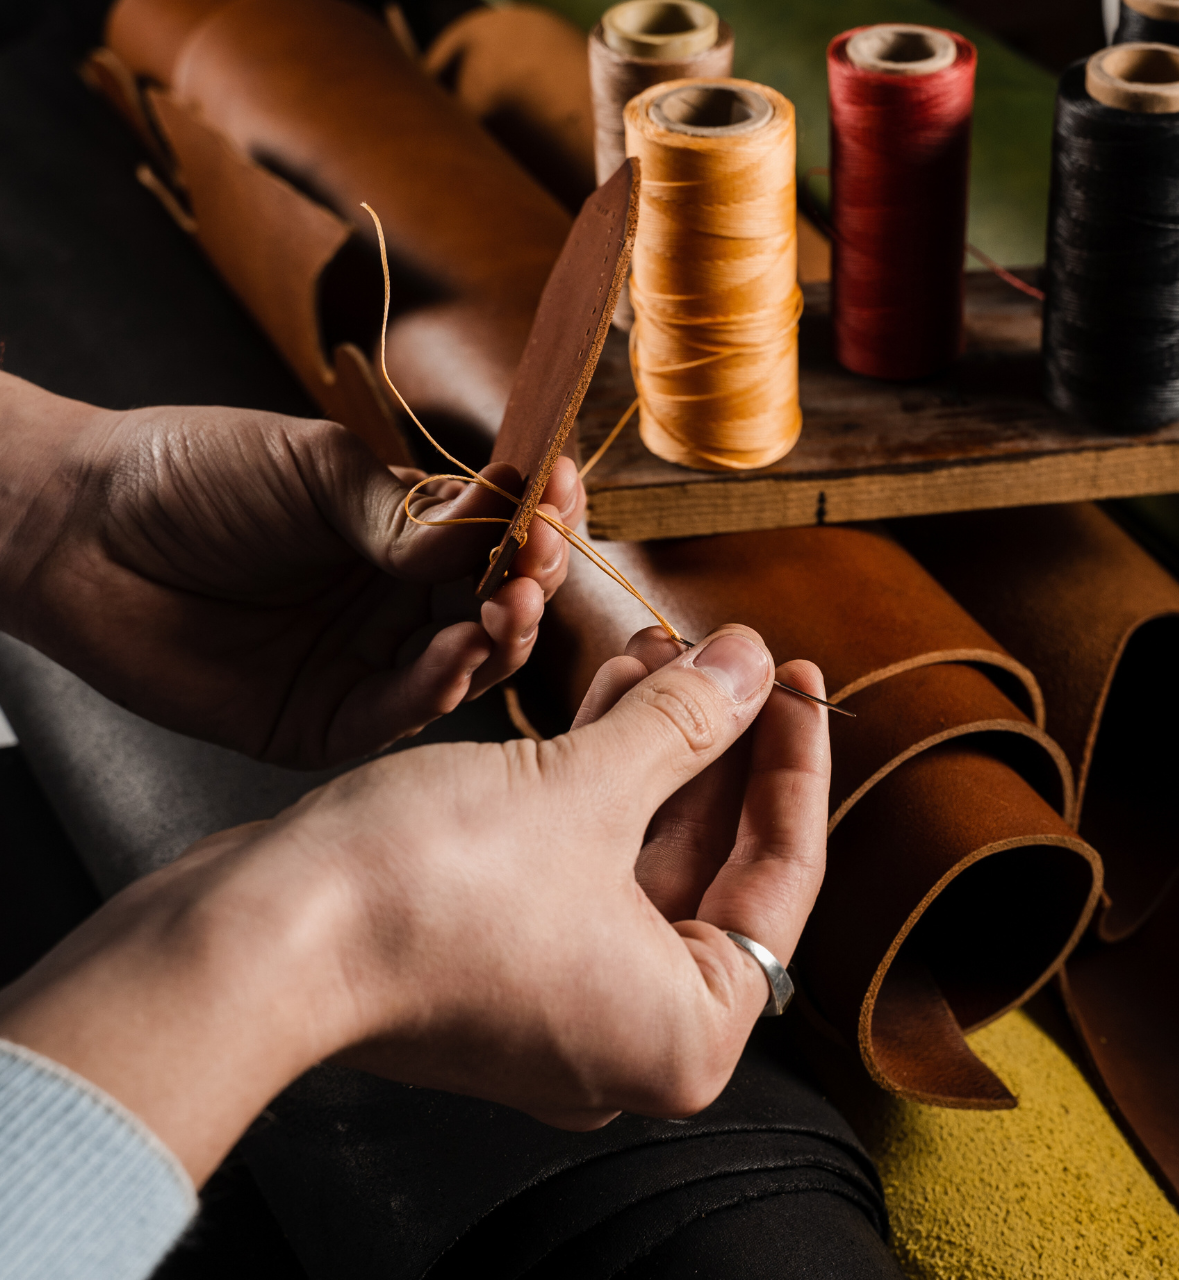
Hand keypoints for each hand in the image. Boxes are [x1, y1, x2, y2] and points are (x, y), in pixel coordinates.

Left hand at [0, 371, 581, 766]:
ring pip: (461, 668)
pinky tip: (453, 655)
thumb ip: (406, 515)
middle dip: (529, 586)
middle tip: (538, 564)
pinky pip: (394, 715)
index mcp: (403, 537)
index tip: (560, 491)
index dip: (535, 522)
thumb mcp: (316, 470)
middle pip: (495, 610)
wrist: (78, 528)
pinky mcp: (320, 721)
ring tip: (510, 605)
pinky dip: (433, 689)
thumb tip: (503, 524)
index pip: (496, 541)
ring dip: (498, 639)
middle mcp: (394, 606)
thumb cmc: (193, 474)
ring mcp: (360, 666)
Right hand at [0, 626, 829, 1183]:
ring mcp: (558, 994)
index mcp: (684, 1031)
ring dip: (657, 747)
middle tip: (739, 657)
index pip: (784, 878)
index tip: (803, 679)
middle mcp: (627, 1029)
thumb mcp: (585, 787)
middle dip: (723, 744)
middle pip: (711, 860)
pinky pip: (579, 854)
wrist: (252, 940)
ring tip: (668, 648)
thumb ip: (685, 725)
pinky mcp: (498, 953)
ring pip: (639, 849)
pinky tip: (609, 690)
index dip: (797, 762)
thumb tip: (756, 669)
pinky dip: (598, 775)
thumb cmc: (421, 893)